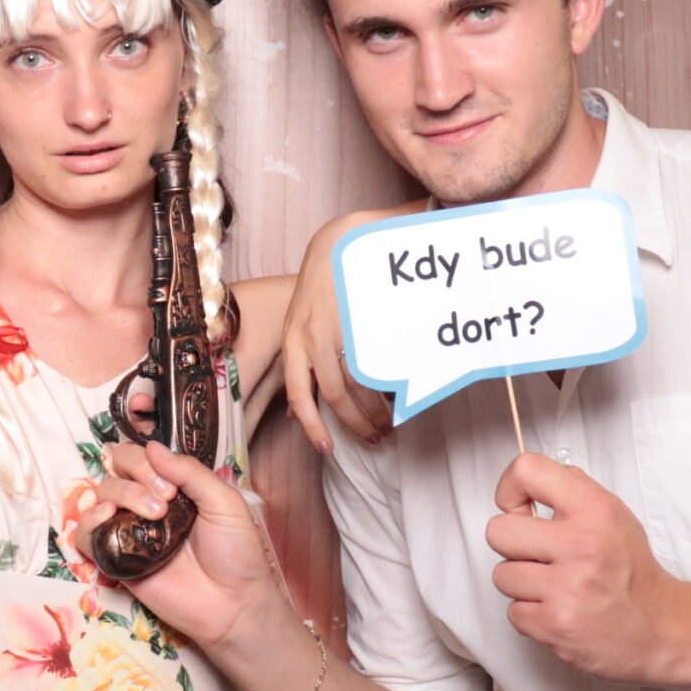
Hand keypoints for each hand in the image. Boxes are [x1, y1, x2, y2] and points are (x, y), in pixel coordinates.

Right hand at [75, 441, 288, 653]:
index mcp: (171, 487)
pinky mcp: (117, 561)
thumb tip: (151, 446)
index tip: (170, 486)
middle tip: (164, 503)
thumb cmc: (236, 554)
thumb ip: (191, 472)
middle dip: (136, 478)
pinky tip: (106, 518)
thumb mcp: (225, 503)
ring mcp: (129, 532)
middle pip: (116, 472)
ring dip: (119, 495)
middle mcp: (146, 505)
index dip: (145, 461)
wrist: (233, 604)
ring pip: (100, 496)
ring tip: (151, 516)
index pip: (139, 457)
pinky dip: (87, 522)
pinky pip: (85, 536)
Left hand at [282, 210, 395, 452]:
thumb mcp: (301, 324)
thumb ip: (301, 364)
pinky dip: (386, 381)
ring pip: (356, 381)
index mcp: (292, 340)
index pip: (298, 393)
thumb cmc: (323, 284)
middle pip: (333, 394)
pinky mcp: (359, 317)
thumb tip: (294, 409)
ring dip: (374, 407)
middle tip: (375, 438)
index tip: (327, 450)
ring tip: (389, 420)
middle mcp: (308, 336)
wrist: (339, 240)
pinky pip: (373, 360)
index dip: (311, 426)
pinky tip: (397, 392)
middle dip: (355, 423)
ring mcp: (335, 325)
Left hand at [486, 453, 690, 684]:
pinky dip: (531, 614)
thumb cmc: (631, 571)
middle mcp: (582, 545)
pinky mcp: (555, 625)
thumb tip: (525, 483)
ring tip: (554, 586)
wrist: (660, 628)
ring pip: (501, 575)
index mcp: (595, 510)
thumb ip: (571, 491)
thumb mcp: (613, 514)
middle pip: (498, 531)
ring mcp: (567, 588)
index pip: (527, 472)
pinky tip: (558, 609)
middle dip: (513, 545)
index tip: (517, 507)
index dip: (510, 489)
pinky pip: (513, 612)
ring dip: (522, 583)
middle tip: (539, 555)